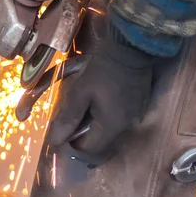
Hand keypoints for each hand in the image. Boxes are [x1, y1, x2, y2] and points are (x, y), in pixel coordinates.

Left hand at [48, 28, 154, 160]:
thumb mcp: (80, 91)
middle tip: (79, 107)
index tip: (69, 121)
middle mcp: (128, 127)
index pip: (88, 148)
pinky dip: (110, 113)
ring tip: (92, 100)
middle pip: (100, 140)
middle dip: (86, 129)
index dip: (74, 139)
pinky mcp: (141, 106)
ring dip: (98, 121)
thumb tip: (54, 141)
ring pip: (110, 130)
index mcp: (112, 126)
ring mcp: (137, 117)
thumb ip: (67, 118)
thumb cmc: (102, 69)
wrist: (130, 47)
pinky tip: (106, 96)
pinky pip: (121, 119)